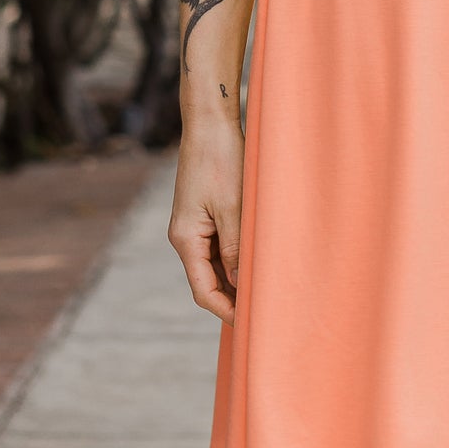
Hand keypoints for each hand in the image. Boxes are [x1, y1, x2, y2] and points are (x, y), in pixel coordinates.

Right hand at [168, 116, 244, 325]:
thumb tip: (239, 282)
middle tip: (263, 311)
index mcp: (185, 239)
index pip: (203, 290)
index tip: (250, 323)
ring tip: (264, 291)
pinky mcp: (203, 214)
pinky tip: (254, 263)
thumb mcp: (233, 207)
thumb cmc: (221, 161)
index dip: (226, 309)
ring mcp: (193, 226)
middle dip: (231, 298)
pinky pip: (217, 246)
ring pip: (213, 265)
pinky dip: (234, 259)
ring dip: (234, 279)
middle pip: (207, 281)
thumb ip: (234, 248)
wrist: (210, 124)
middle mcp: (184, 236)